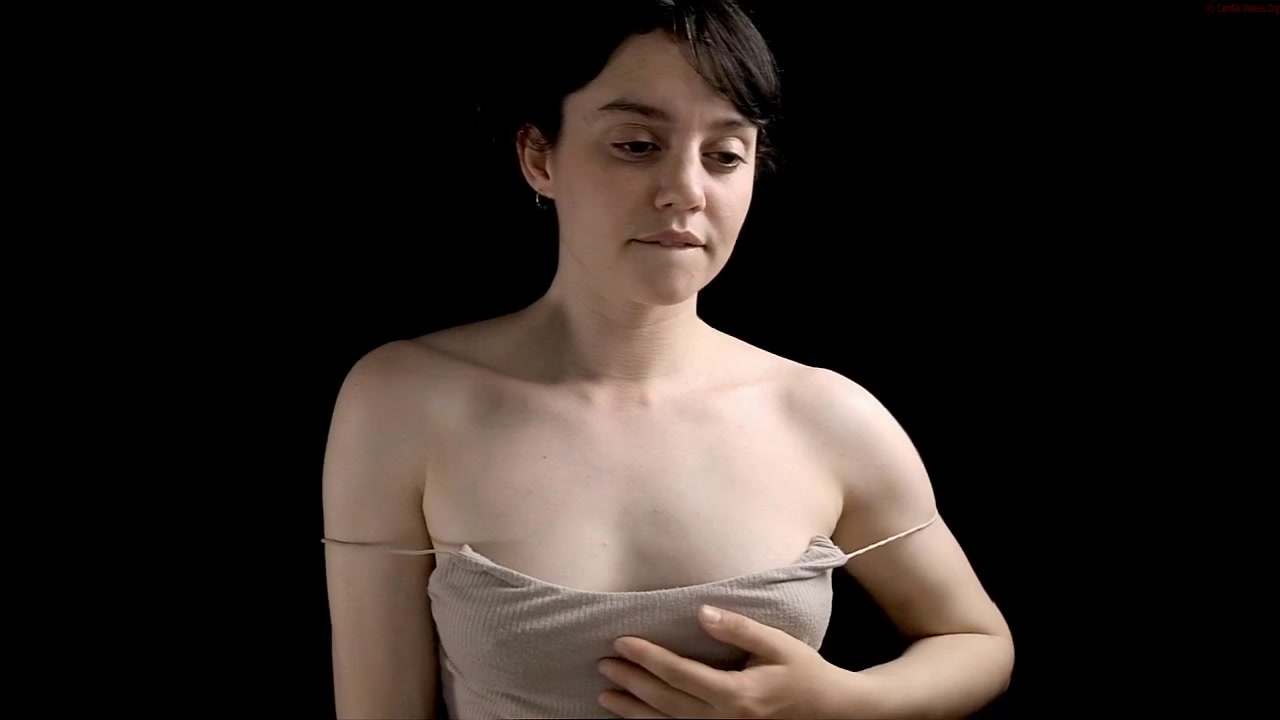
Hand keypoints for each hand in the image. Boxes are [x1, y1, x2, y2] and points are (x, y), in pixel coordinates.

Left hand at [597, 605, 849, 718]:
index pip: (680, 674)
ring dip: (634, 710)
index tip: (622, 642)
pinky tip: (633, 715)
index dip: (649, 658)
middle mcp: (724, 719)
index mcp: (736, 694)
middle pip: (666, 702)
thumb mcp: (778, 644)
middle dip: (632, 682)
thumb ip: (739, 628)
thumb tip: (702, 612)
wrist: (830, 712)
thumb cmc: (804, 673)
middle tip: (603, 665)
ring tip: (605, 695)